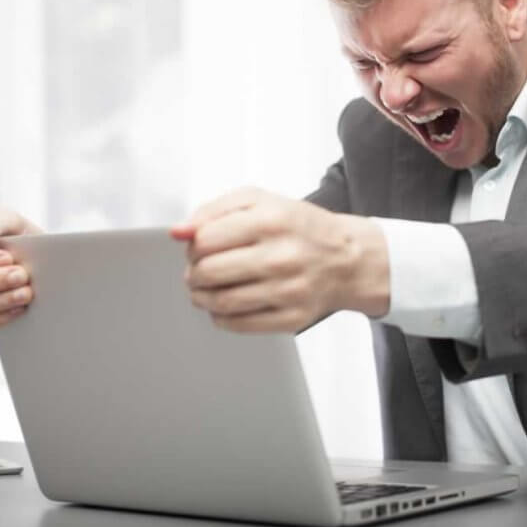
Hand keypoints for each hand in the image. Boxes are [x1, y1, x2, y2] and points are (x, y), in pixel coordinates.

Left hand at [171, 187, 388, 332]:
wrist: (348, 259)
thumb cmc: (300, 228)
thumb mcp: (260, 202)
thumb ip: (213, 210)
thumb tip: (178, 231)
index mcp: (271, 220)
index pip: (204, 240)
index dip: (193, 246)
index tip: (199, 248)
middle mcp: (281, 255)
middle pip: (208, 272)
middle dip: (195, 272)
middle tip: (200, 270)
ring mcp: (288, 290)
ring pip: (220, 302)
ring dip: (202, 297)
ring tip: (207, 289)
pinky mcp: (292, 318)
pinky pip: (238, 324)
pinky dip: (221, 317)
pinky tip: (227, 305)